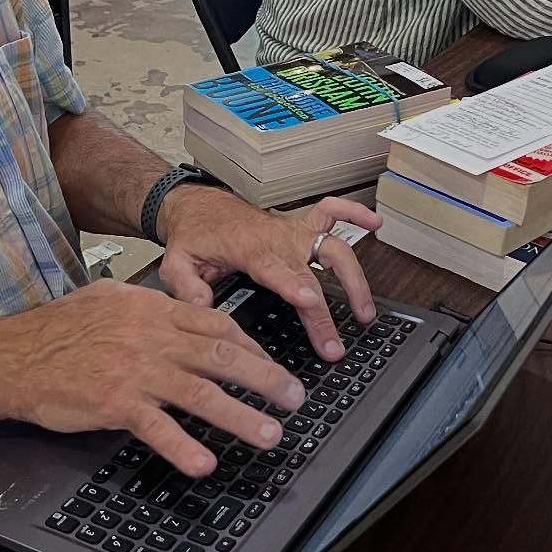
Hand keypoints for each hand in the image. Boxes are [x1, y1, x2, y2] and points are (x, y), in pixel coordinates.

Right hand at [0, 281, 306, 477]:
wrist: (12, 355)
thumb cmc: (55, 329)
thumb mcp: (106, 298)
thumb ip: (148, 304)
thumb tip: (179, 307)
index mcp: (152, 309)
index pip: (216, 324)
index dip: (251, 345)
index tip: (270, 362)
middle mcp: (151, 337)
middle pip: (222, 357)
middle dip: (265, 378)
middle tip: (294, 396)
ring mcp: (135, 371)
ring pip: (201, 393)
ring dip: (241, 416)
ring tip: (270, 434)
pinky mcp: (115, 403)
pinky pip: (157, 428)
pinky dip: (183, 446)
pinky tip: (205, 463)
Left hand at [155, 186, 380, 361]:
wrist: (195, 206)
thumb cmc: (191, 235)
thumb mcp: (176, 262)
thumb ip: (185, 285)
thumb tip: (200, 308)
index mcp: (248, 248)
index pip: (276, 268)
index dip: (295, 285)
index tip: (311, 302)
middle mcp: (276, 238)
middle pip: (310, 273)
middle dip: (326, 310)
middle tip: (334, 345)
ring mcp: (291, 231)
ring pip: (332, 248)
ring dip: (353, 278)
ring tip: (365, 314)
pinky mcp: (298, 226)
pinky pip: (331, 213)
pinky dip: (354, 213)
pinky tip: (375, 224)